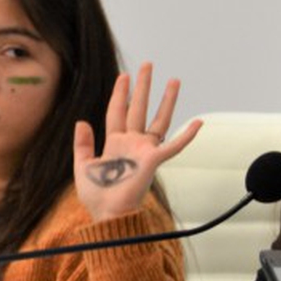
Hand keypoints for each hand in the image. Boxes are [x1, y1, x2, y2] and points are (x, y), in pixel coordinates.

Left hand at [72, 63, 200, 220]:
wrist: (107, 215)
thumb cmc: (96, 196)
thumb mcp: (82, 166)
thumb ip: (82, 144)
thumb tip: (82, 121)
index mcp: (115, 143)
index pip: (118, 111)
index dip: (121, 93)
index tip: (124, 76)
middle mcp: (132, 143)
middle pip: (139, 108)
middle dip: (143, 86)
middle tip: (148, 65)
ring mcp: (144, 150)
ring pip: (159, 119)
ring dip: (166, 100)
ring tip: (174, 80)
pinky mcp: (153, 160)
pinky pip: (173, 146)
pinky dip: (186, 135)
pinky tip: (198, 122)